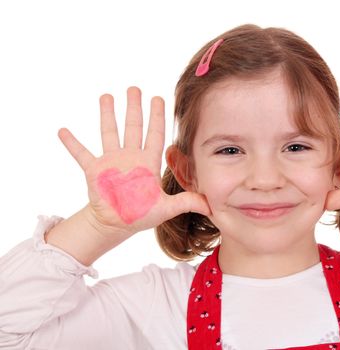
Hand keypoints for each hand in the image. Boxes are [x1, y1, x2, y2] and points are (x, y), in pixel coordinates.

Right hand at [58, 87, 210, 237]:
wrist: (117, 224)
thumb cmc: (141, 214)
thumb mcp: (167, 208)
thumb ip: (187, 202)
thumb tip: (212, 206)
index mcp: (148, 163)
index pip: (155, 134)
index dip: (157, 117)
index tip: (159, 98)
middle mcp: (130, 157)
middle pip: (133, 127)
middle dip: (134, 108)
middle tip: (135, 88)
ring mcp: (111, 161)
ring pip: (109, 132)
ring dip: (107, 115)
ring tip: (106, 96)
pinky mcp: (94, 170)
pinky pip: (81, 154)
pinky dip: (72, 143)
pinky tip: (63, 130)